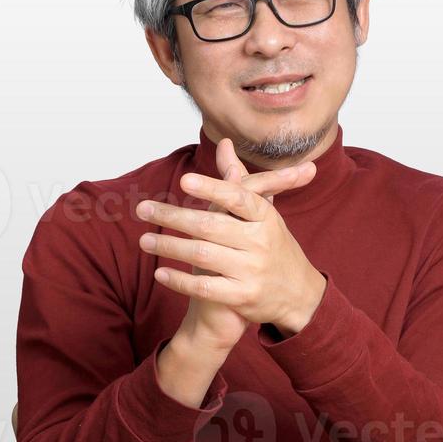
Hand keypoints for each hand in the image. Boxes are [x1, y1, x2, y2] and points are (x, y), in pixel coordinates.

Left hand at [135, 149, 327, 336]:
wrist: (299, 295)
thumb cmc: (273, 246)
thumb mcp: (262, 213)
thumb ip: (238, 181)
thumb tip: (223, 144)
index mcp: (265, 217)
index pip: (239, 198)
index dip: (212, 188)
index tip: (184, 180)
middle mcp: (260, 242)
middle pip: (210, 226)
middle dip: (173, 216)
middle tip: (143, 209)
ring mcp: (252, 271)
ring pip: (203, 255)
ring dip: (169, 246)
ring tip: (145, 240)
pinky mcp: (243, 297)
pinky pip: (205, 288)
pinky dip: (180, 280)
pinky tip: (160, 272)